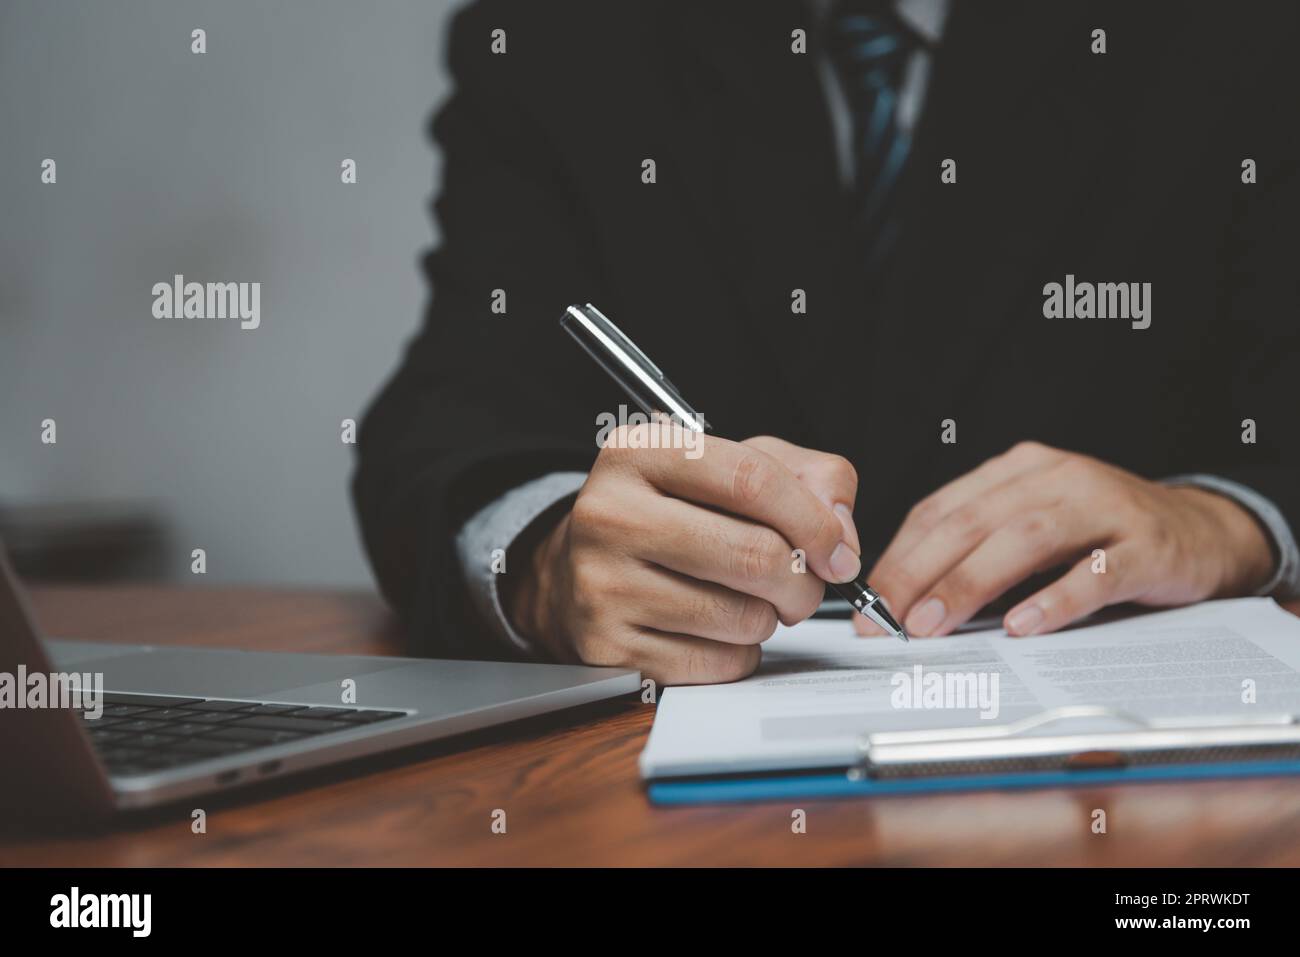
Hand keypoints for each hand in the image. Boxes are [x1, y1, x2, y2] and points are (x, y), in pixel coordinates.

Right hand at [506, 428, 862, 683]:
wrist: (578, 568)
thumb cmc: (672, 513)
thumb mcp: (734, 466)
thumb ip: (807, 478)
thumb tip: (841, 536)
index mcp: (640, 452)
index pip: (752, 480)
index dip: (815, 520)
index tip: (839, 550)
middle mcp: (609, 515)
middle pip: (754, 555)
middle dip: (805, 582)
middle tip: (806, 587)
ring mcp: (601, 585)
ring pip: (741, 618)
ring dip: (770, 619)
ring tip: (750, 602)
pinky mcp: (608, 648)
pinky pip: (716, 664)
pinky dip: (739, 654)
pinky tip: (718, 631)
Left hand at [857, 441, 1274, 638]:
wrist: (1204, 531)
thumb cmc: (1102, 534)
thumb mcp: (1034, 527)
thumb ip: (979, 549)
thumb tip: (907, 600)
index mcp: (1017, 470)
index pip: (940, 509)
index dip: (899, 556)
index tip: (869, 602)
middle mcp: (1055, 478)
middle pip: (972, 521)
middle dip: (920, 572)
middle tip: (887, 620)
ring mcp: (1104, 508)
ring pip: (1024, 539)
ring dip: (970, 583)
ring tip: (933, 624)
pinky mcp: (1147, 547)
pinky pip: (1095, 573)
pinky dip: (1055, 599)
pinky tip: (1021, 625)